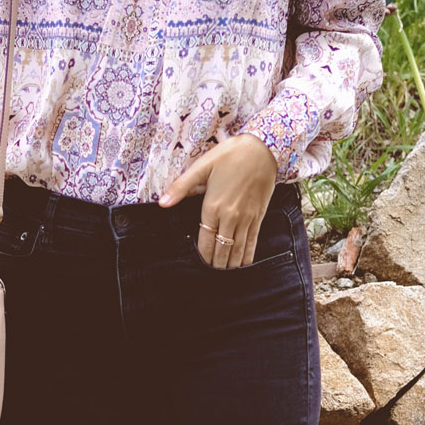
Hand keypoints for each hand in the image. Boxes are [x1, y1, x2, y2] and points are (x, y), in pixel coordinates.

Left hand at [158, 133, 278, 268]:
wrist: (263, 150)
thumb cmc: (230, 155)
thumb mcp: (202, 166)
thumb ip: (181, 186)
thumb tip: (162, 202)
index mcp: (213, 206)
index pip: (206, 239)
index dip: (203, 255)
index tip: (200, 264)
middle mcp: (230, 217)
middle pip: (222, 249)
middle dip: (216, 264)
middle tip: (211, 274)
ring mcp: (246, 218)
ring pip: (237, 249)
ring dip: (230, 264)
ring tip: (225, 274)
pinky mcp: (259, 216)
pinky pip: (252, 242)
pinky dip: (247, 256)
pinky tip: (243, 264)